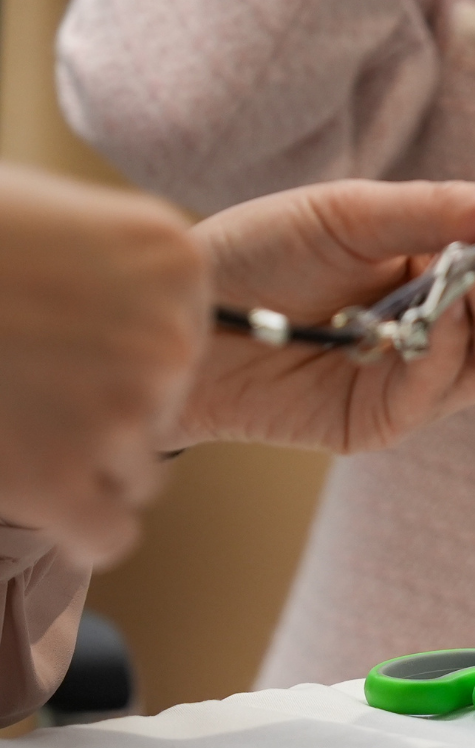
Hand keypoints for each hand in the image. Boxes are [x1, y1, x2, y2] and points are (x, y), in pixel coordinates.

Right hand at [0, 164, 206, 565]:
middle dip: (104, 410)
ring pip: (138, 474)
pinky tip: (34, 497)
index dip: (121, 353)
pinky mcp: (60, 477)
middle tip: (25, 387)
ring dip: (84, 465)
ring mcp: (121, 411)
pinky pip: (108, 534)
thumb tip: (127, 325)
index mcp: (172, 260)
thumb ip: (110, 268)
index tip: (58, 343)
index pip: (184, 337)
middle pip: (165, 407)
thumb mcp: (46, 213)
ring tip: (14, 425)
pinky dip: (77, 528)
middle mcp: (168, 337)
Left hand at [173, 174, 474, 452]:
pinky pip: (451, 386)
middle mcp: (444, 322)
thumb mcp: (352, 214)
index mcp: (442, 265)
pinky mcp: (393, 415)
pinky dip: (453, 345)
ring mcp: (424, 374)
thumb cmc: (256, 256)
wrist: (180, 314)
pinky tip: (435, 311)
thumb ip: (442, 209)